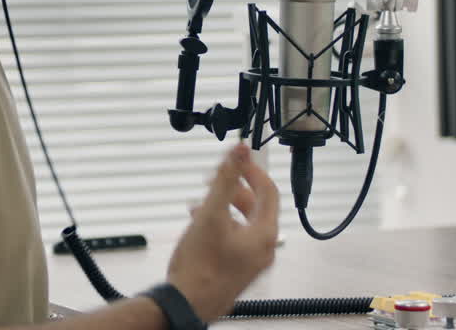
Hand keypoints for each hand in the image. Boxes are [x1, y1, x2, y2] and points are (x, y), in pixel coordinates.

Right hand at [165, 143, 279, 322]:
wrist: (186, 303)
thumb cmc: (199, 267)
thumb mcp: (211, 213)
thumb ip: (226, 179)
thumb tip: (240, 151)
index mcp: (264, 233)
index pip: (269, 191)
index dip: (253, 170)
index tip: (238, 159)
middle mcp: (263, 249)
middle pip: (256, 207)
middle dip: (234, 189)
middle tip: (216, 179)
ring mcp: (251, 262)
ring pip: (243, 223)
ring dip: (224, 206)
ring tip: (202, 202)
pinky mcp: (236, 270)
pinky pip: (235, 239)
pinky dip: (221, 225)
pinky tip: (199, 225)